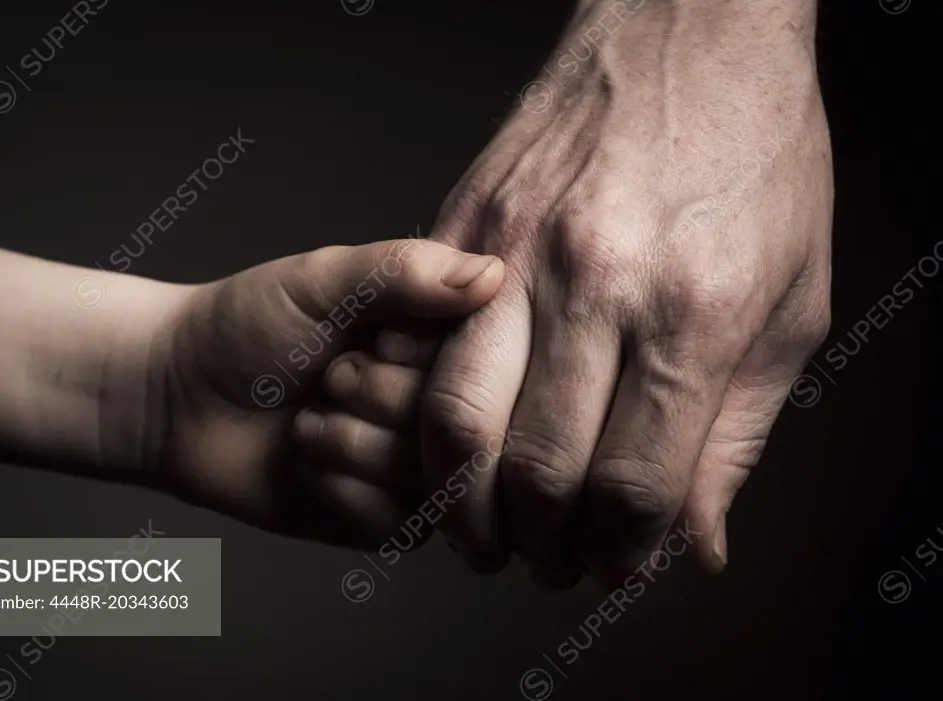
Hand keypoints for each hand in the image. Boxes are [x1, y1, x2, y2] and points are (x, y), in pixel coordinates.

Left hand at [145, 239, 503, 547]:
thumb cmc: (245, 325)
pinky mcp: (384, 517)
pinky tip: (305, 462)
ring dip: (351, 443)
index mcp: (435, 339)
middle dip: (377, 397)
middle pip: (462, 422)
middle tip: (329, 377)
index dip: (419, 356)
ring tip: (308, 419)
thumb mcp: (322, 279)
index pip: (485, 359)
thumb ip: (404, 272)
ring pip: (430, 475)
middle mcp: (436, 402)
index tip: (370, 338)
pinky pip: (397, 520)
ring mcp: (414, 463)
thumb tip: (494, 274)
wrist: (177, 395)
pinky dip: (338, 487)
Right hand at [419, 0, 831, 585]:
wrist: (692, 30)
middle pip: (535, 470)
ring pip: (454, 418)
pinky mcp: (468, 220)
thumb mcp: (790, 307)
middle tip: (549, 558)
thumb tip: (694, 543)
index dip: (618, 552)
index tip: (615, 564)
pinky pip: (422, 343)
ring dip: (464, 499)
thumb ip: (735, 438)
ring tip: (483, 523)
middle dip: (538, 544)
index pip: (632, 486)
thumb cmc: (754, 158)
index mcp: (693, 314)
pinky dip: (426, 412)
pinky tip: (452, 439)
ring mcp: (518, 249)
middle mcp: (595, 285)